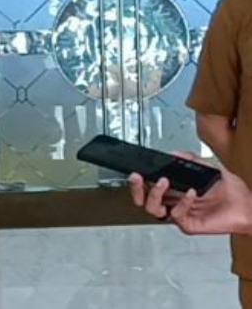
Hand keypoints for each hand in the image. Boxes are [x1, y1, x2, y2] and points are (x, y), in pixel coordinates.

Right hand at [128, 153, 251, 234]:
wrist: (248, 207)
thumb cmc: (233, 192)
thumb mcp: (211, 168)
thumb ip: (192, 160)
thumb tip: (174, 153)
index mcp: (176, 190)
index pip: (150, 186)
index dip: (140, 180)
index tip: (137, 170)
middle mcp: (175, 202)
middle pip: (144, 199)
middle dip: (136, 188)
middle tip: (137, 177)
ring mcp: (180, 214)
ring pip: (153, 209)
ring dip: (154, 194)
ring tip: (163, 182)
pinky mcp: (188, 224)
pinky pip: (176, 215)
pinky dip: (182, 202)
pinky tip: (191, 193)